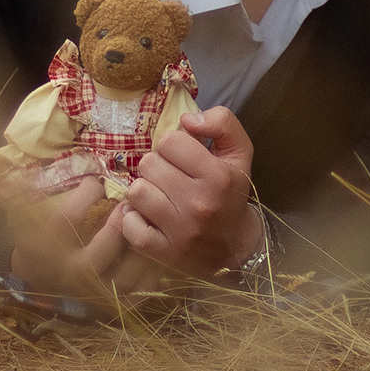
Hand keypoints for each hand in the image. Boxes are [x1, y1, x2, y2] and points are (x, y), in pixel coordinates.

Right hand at [5, 178, 170, 302]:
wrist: (45, 279)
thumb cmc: (45, 236)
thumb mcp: (31, 214)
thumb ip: (28, 189)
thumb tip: (23, 160)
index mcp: (47, 249)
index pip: (66, 221)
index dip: (85, 195)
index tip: (96, 182)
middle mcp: (71, 274)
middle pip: (98, 253)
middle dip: (118, 224)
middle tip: (128, 203)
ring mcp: (95, 292)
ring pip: (125, 275)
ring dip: (141, 244)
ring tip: (146, 221)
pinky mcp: (118, 302)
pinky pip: (142, 287)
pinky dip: (154, 266)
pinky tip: (157, 242)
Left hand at [114, 104, 265, 279]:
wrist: (236, 246)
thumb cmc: (231, 193)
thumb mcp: (239, 152)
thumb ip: (222, 123)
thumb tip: (186, 119)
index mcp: (218, 176)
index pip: (170, 141)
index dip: (172, 145)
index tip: (181, 158)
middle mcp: (199, 203)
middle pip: (149, 164)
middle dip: (157, 167)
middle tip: (169, 178)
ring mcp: (180, 230)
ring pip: (136, 191)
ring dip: (144, 191)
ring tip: (158, 195)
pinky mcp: (164, 252)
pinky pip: (130, 226)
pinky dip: (132, 219)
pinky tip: (145, 216)